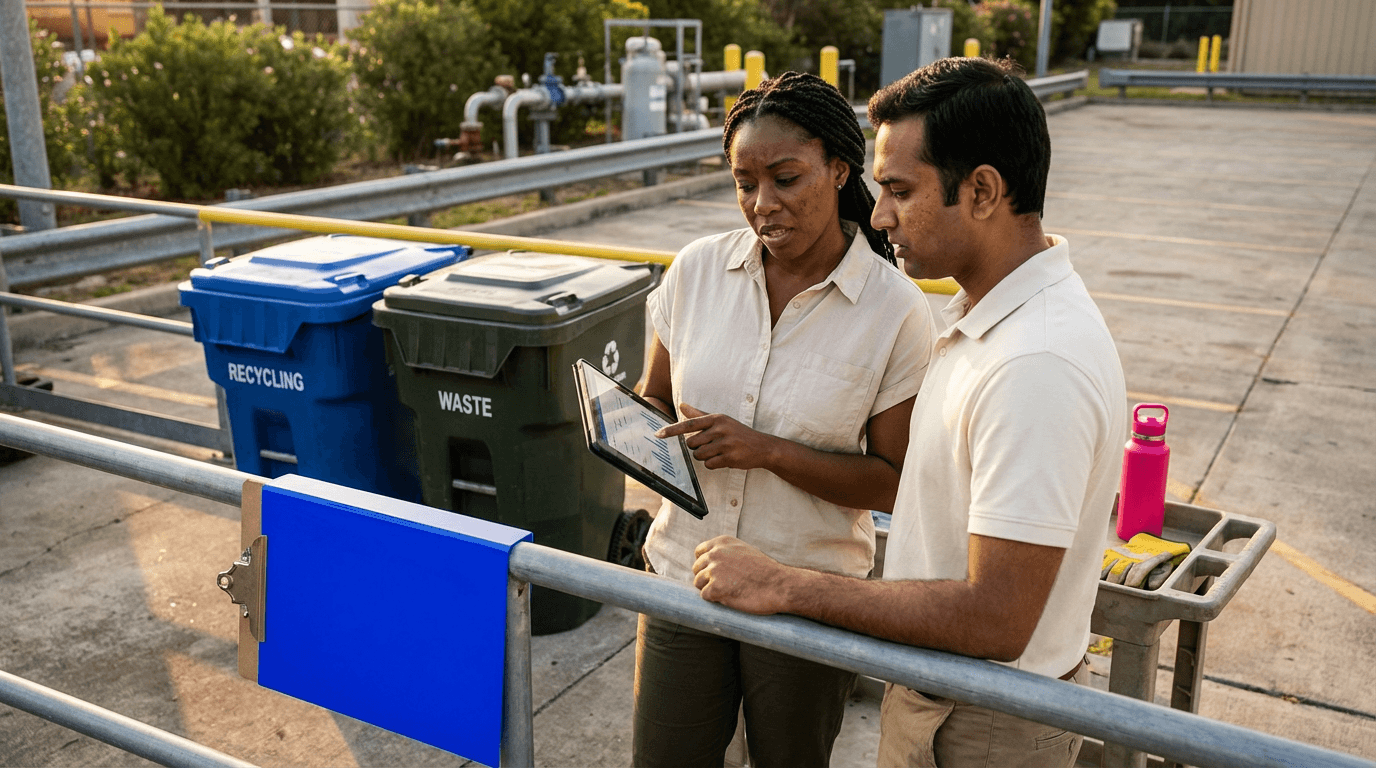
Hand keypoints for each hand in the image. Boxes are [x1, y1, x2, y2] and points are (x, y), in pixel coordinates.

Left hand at [656, 404, 777, 469]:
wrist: (762, 447)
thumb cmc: (738, 433)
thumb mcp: (721, 421)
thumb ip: (700, 415)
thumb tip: (682, 405)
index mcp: (717, 418)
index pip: (689, 424)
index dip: (672, 430)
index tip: (658, 434)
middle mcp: (720, 429)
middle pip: (692, 443)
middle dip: (697, 447)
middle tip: (710, 445)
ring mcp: (726, 444)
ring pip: (699, 455)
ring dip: (705, 457)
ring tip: (719, 452)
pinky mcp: (730, 457)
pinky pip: (709, 464)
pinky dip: (714, 464)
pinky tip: (724, 459)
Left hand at [692, 536, 791, 614]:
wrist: (779, 585)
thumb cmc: (765, 571)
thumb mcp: (744, 551)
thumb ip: (726, 552)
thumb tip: (710, 560)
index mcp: (721, 542)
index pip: (699, 552)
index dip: (705, 564)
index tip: (714, 573)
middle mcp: (715, 553)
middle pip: (696, 568)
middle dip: (706, 578)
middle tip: (723, 585)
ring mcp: (714, 570)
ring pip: (698, 582)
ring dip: (710, 589)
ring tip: (728, 591)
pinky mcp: (715, 588)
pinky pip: (705, 596)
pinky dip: (715, 599)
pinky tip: (730, 597)